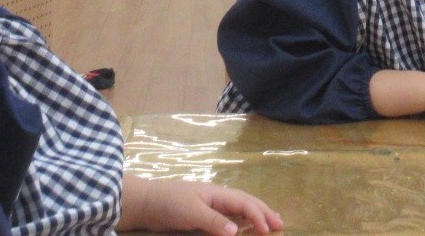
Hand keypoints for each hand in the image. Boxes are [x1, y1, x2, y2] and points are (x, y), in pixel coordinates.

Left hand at [118, 175, 282, 234]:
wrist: (144, 202)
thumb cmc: (169, 203)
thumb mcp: (191, 212)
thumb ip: (214, 221)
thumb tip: (236, 232)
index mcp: (218, 193)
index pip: (244, 203)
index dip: (259, 216)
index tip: (270, 230)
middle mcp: (217, 198)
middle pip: (246, 203)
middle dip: (264, 212)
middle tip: (281, 224)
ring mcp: (210, 205)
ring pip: (239, 209)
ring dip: (255, 216)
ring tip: (269, 223)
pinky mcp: (201, 215)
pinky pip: (228, 217)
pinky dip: (241, 221)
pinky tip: (243, 226)